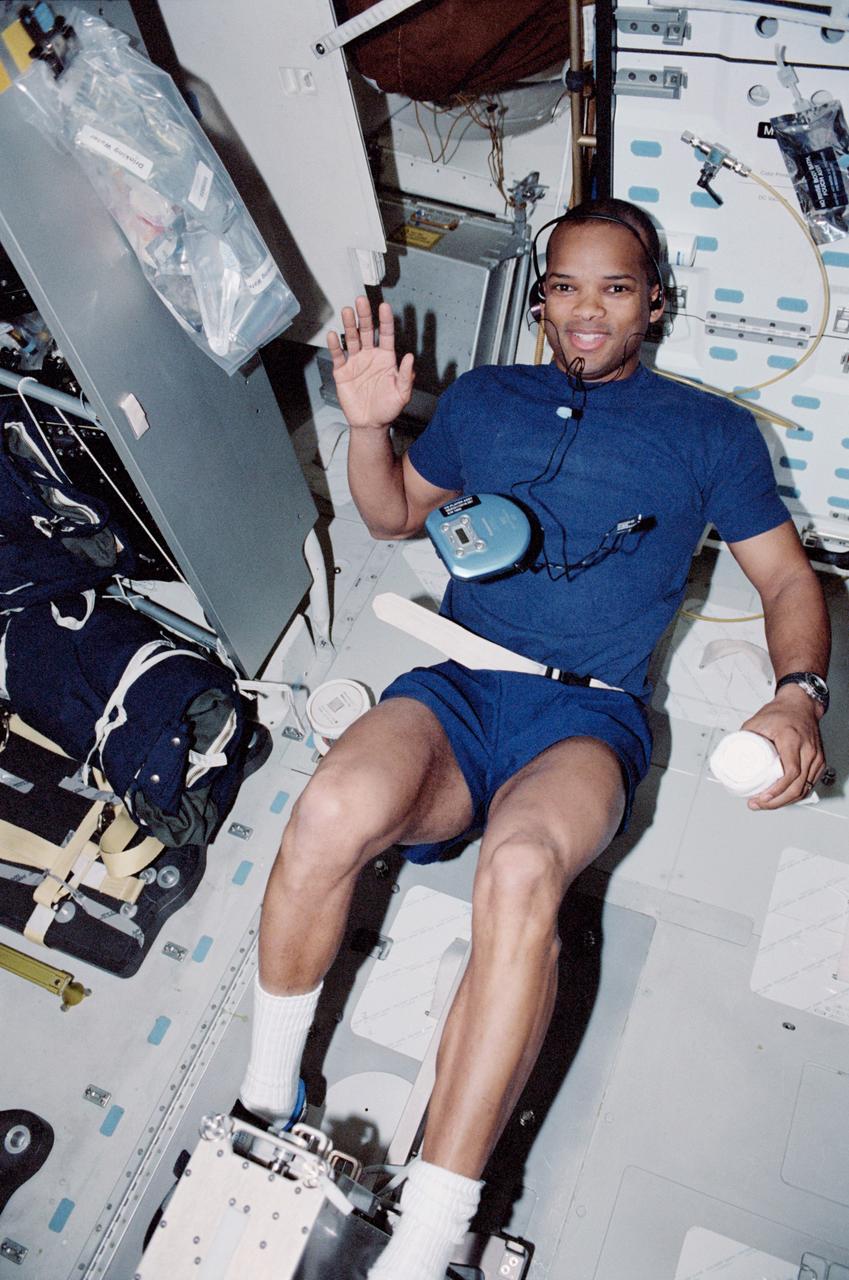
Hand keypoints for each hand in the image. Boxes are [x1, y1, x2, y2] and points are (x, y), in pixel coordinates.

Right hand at [327, 297, 414, 430]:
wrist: (369, 424)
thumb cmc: (387, 409)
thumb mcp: (402, 394)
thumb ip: (406, 376)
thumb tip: (410, 357)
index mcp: (386, 358)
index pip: (386, 334)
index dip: (385, 320)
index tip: (384, 307)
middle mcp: (370, 356)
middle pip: (367, 331)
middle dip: (364, 316)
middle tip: (361, 301)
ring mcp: (356, 362)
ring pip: (352, 338)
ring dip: (349, 325)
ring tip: (347, 311)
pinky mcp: (342, 371)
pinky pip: (338, 355)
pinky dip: (335, 345)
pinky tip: (333, 335)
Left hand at [741, 686, 825, 809]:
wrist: (799, 705)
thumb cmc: (781, 712)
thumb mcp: (757, 722)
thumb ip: (744, 739)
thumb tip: (729, 757)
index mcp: (792, 740)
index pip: (790, 772)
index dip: (777, 790)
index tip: (763, 797)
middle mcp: (808, 750)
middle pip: (798, 786)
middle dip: (777, 801)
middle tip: (758, 804)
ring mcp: (816, 757)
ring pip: (804, 789)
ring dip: (785, 801)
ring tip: (766, 804)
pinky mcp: (819, 762)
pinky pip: (809, 785)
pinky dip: (795, 795)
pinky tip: (782, 798)